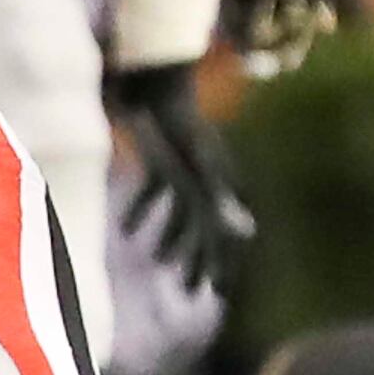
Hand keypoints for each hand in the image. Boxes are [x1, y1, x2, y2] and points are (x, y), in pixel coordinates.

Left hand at [106, 61, 257, 289]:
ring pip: (182, 215)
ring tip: (161, 261)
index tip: (218, 294)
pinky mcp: (161, 160)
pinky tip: (127, 229)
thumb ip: (220, 201)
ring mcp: (184, 170)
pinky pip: (155, 191)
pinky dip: (143, 210)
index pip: (223, 237)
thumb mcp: (198, 166)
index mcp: (217, 187)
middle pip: (206, 230)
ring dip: (173, 239)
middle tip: (193, 291)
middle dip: (200, 261)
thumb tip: (246, 233)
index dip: (222, 266)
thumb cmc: (176, 125)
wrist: (155, 80)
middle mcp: (205, 182)